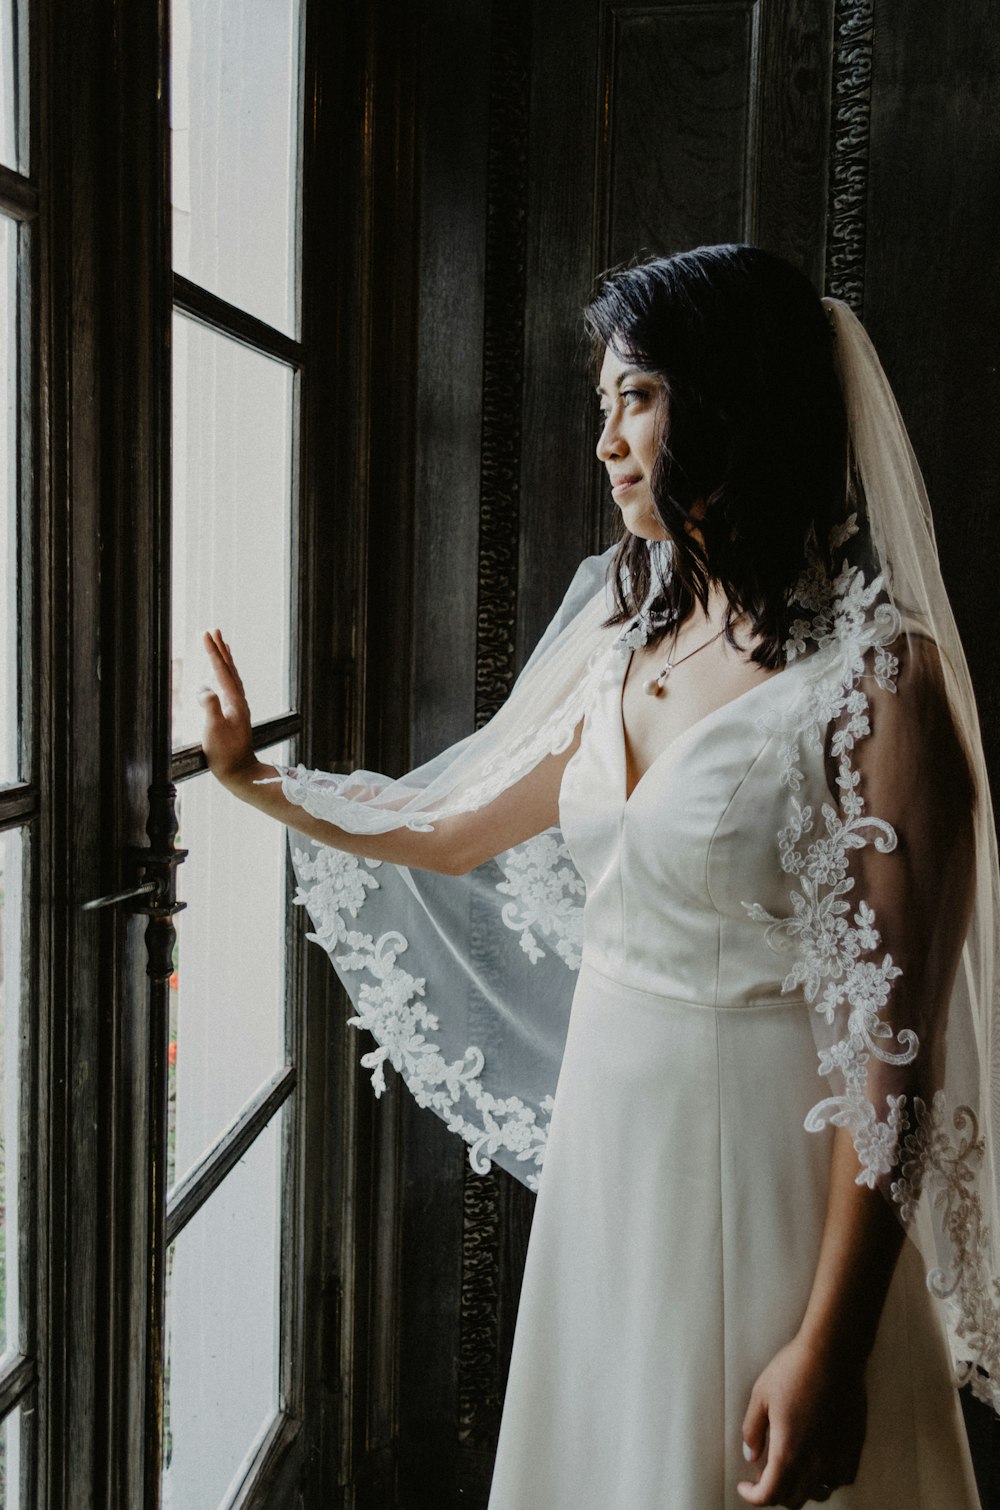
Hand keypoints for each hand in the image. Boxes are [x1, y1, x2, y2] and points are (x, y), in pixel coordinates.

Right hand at [198, 630, 259, 789]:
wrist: (240, 773)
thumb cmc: (225, 755)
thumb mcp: (213, 730)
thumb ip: (209, 707)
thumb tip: (202, 688)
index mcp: (234, 701)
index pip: (221, 670)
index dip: (212, 652)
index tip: (205, 634)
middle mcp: (239, 701)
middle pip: (229, 669)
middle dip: (221, 649)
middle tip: (215, 630)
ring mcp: (238, 708)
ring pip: (232, 676)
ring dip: (225, 659)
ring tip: (222, 645)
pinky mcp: (235, 715)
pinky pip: (230, 687)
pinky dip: (226, 675)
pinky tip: (221, 678)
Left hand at [737, 1333, 866, 1507]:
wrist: (833, 1353)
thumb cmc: (795, 1370)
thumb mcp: (761, 1396)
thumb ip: (752, 1431)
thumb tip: (751, 1456)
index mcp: (789, 1452)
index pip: (769, 1495)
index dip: (753, 1496)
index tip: (746, 1486)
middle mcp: (816, 1462)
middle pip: (794, 1499)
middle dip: (774, 1492)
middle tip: (764, 1474)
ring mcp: (838, 1457)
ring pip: (819, 1492)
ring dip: (801, 1487)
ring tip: (791, 1465)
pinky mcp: (854, 1447)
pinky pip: (841, 1478)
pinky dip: (827, 1478)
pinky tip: (818, 1461)